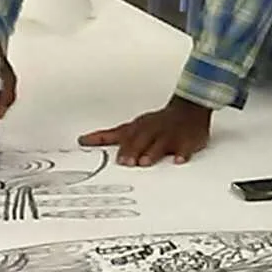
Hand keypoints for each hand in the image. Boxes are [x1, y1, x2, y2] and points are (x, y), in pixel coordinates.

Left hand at [79, 96, 211, 165]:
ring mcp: (169, 135)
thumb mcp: (133, 126)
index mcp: (138, 128)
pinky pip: (185, 147)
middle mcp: (152, 130)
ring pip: (160, 143)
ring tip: (145, 161)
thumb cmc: (158, 122)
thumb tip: (82, 141)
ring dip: (153, 152)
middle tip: (125, 161)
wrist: (189, 109)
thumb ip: (108, 137)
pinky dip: (182, 153)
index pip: (118, 134)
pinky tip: (178, 160)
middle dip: (132, 149)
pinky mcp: (186, 141)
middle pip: (140, 139)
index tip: (87, 142)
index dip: (102, 138)